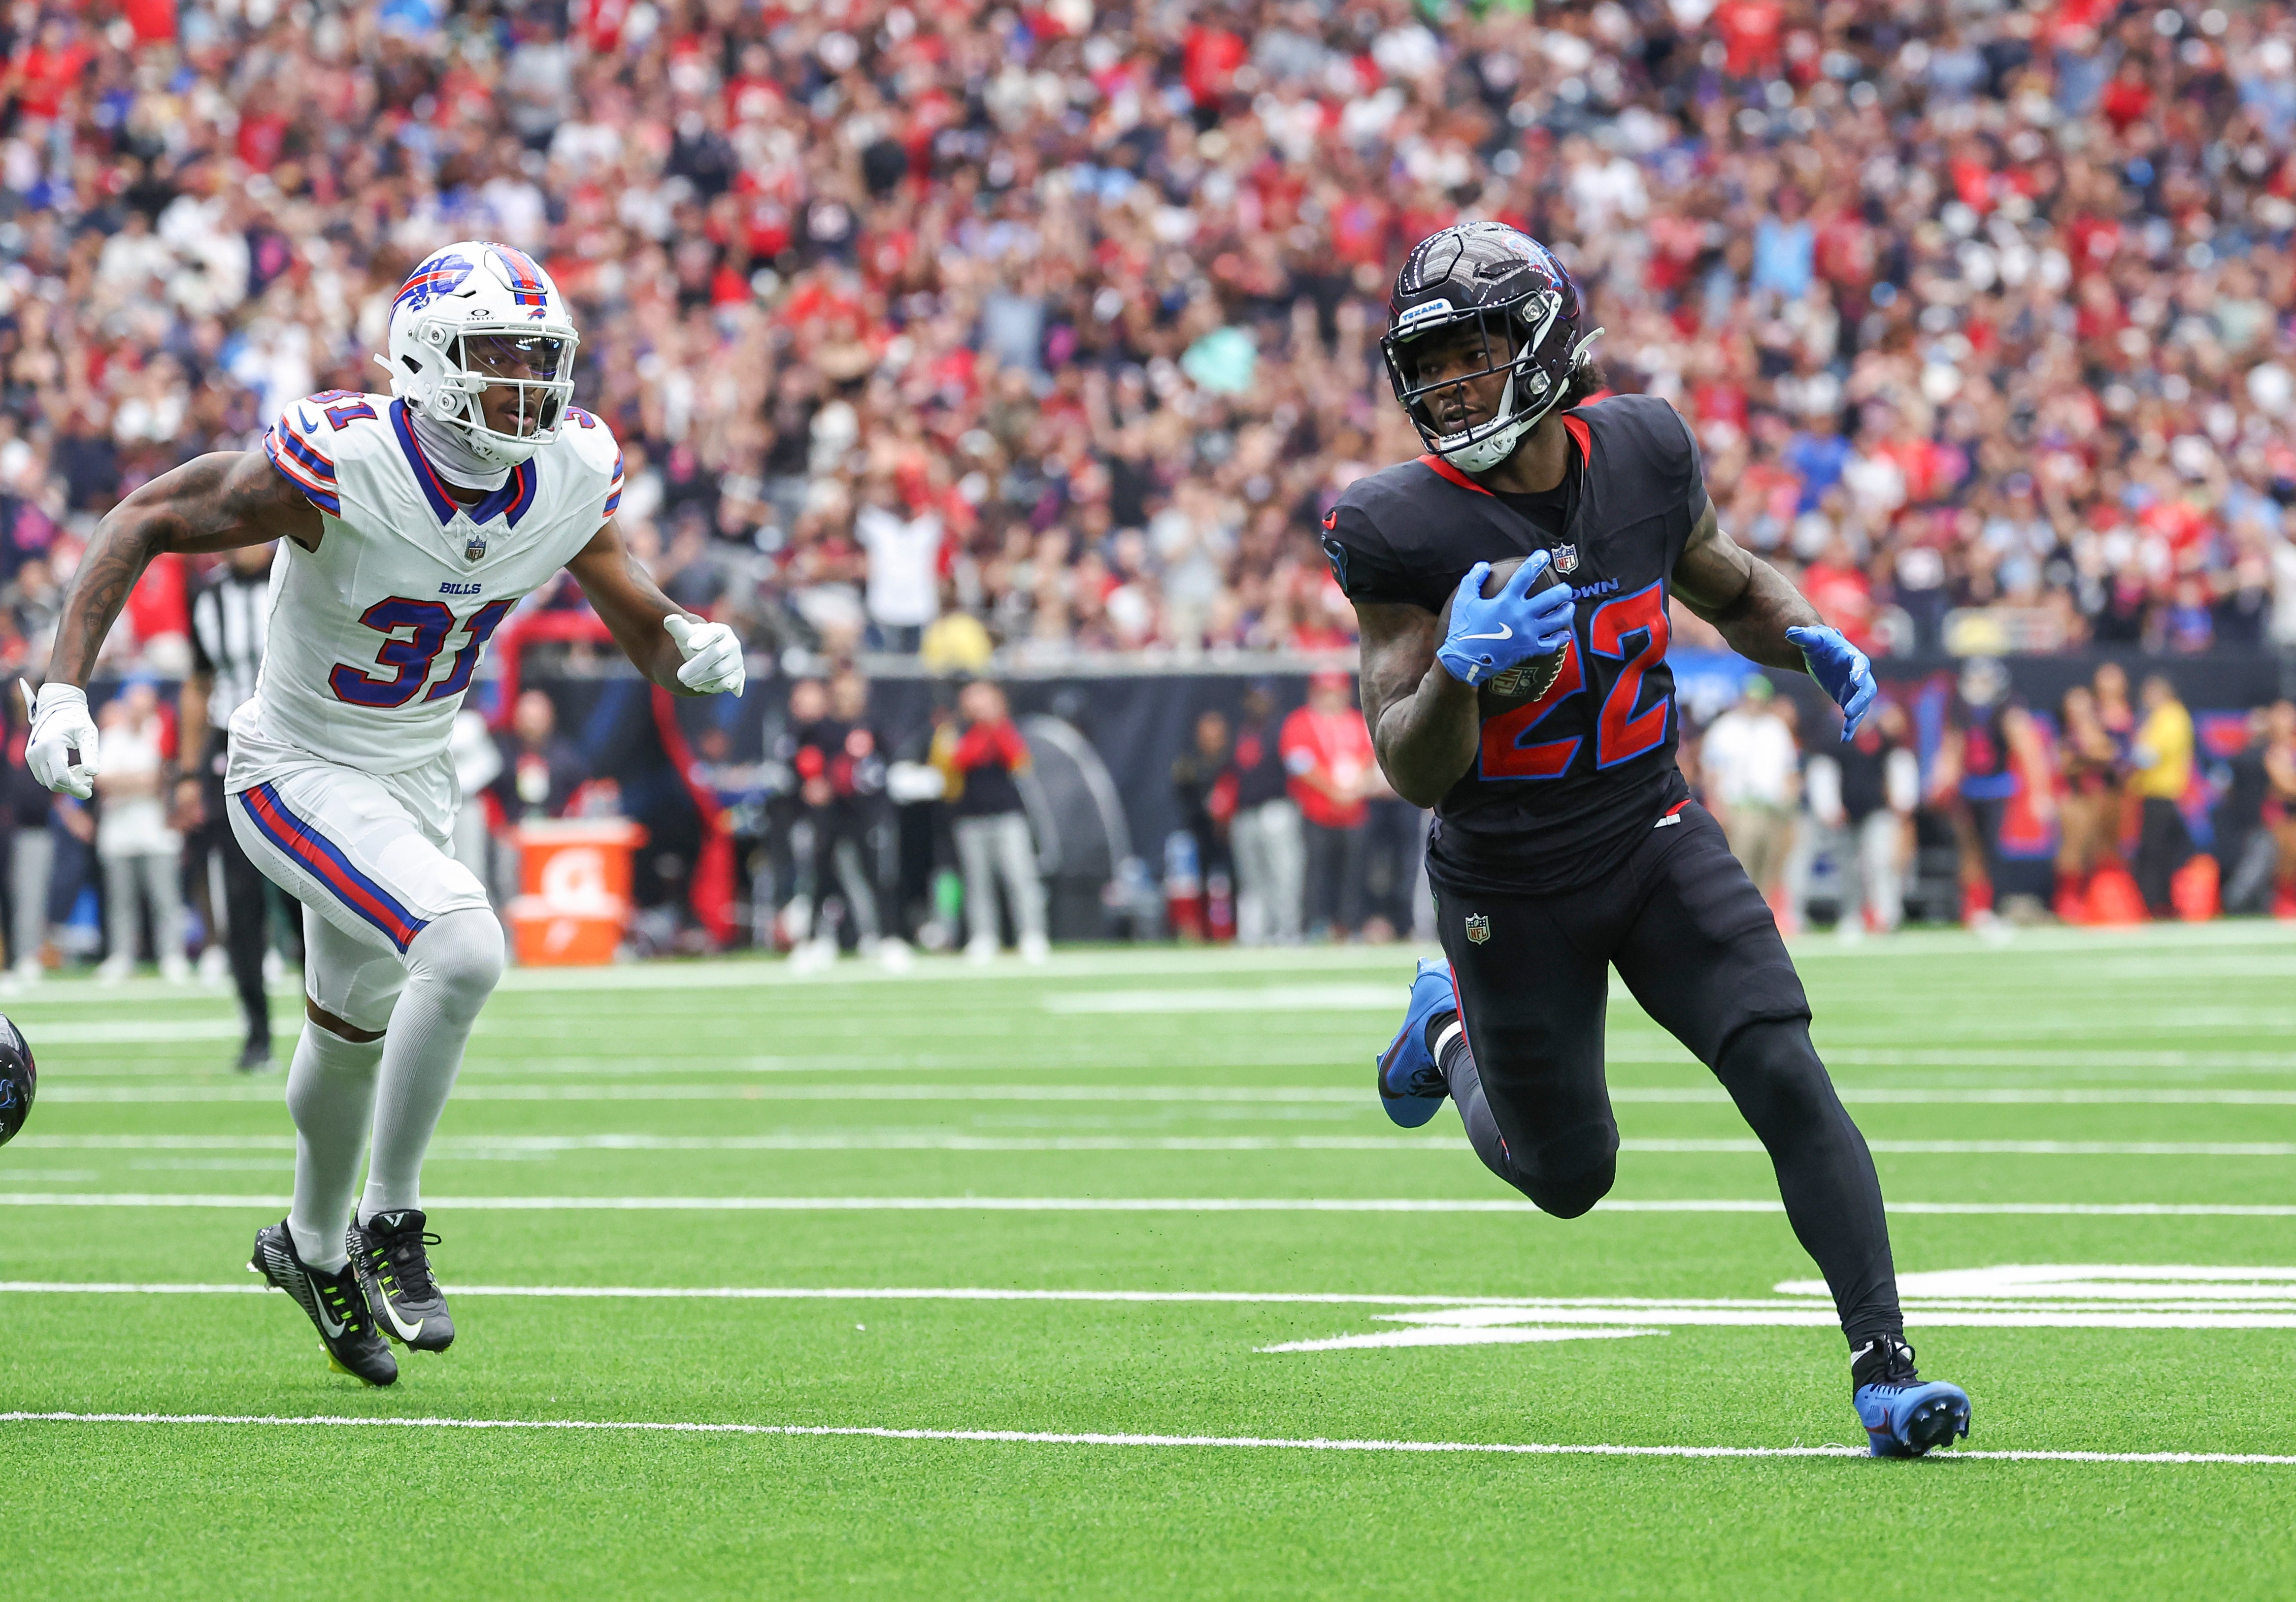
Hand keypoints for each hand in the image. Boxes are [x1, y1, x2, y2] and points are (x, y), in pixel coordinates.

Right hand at [24, 681, 99, 798]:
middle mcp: (37, 752)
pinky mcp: (31, 757)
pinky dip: (57, 777)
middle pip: (53, 783)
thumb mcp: (88, 734)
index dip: (76, 789)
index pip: (61, 778)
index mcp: (51, 746)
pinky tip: (70, 769)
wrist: (58, 706)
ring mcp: (31, 755)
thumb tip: (92, 773)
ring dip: (65, 782)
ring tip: (80, 772)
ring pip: (47, 781)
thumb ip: (90, 754)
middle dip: (72, 787)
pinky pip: (43, 776)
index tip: (89, 791)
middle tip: (88, 782)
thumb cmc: (77, 719)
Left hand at [662, 614, 744, 695]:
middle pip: (715, 654)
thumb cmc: (695, 642)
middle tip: (680, 677)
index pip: (713, 633)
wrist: (708, 656)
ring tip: (687, 682)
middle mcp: (732, 644)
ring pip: (720, 672)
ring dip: (701, 679)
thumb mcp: (686, 635)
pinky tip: (700, 686)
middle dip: (696, 667)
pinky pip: (727, 684)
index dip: (703, 639)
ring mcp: (737, 660)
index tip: (690, 645)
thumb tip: (669, 619)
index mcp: (721, 630)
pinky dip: (712, 687)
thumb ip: (678, 627)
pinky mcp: (738, 676)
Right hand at [1436, 553, 1574, 686]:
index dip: (1536, 562)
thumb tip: (1484, 565)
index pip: (1526, 575)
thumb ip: (1473, 580)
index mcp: (1507, 601)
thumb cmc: (1464, 629)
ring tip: (1569, 606)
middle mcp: (1522, 615)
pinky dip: (1561, 638)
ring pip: (1558, 620)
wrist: (1465, 660)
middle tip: (1566, 589)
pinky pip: (1552, 643)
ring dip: (1567, 611)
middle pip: (1552, 598)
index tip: (1544, 555)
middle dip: (1563, 591)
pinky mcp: (1530, 649)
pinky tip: (1565, 634)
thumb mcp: (1463, 600)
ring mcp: (1528, 633)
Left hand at [1785, 625, 1875, 739]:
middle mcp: (1859, 674)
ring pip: (1862, 704)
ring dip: (1857, 716)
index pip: (1860, 663)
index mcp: (1852, 656)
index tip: (1854, 680)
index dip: (1859, 671)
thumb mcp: (1810, 640)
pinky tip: (1844, 739)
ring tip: (1848, 728)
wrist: (1821, 654)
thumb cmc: (1818, 644)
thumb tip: (1788, 632)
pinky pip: (1853, 715)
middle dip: (1859, 700)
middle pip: (1866, 688)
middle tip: (1848, 712)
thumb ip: (1802, 636)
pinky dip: (1850, 727)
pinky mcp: (1848, 699)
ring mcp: (1855, 689)